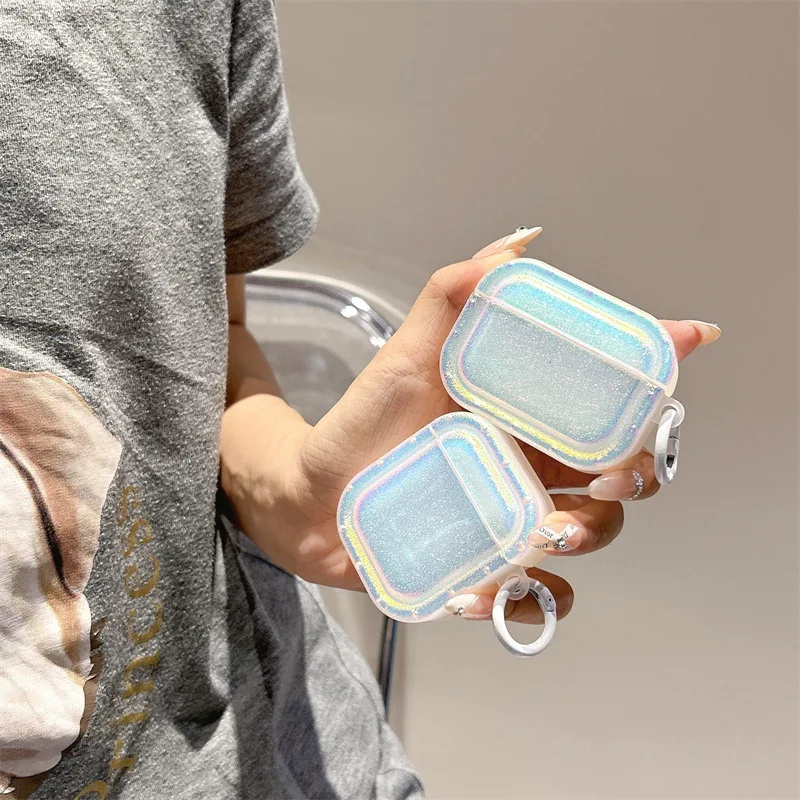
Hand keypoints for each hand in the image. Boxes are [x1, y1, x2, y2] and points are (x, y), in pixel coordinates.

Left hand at [222, 229, 719, 623]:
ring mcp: (514, 520)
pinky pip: (531, 596)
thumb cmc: (363, 424)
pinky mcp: (487, 566)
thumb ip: (453, 296)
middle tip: (607, 479)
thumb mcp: (408, 354)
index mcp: (528, 416)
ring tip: (547, 537)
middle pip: (620, 475)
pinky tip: (482, 594)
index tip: (688, 346)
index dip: (655, 376)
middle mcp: (533, 468)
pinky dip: (526, 603)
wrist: (311, 495)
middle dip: (634, 478)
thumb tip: (518, 243)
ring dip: (588, 539)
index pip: (608, 400)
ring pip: (589, 534)